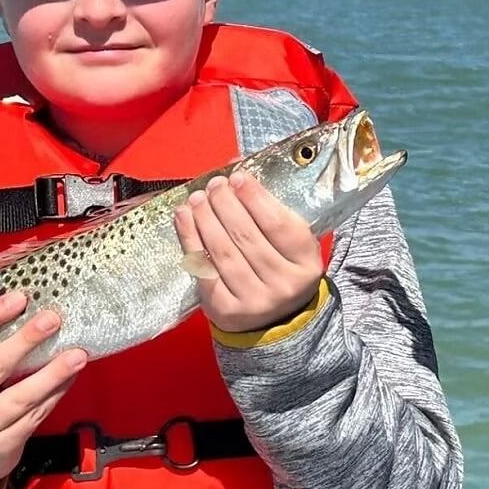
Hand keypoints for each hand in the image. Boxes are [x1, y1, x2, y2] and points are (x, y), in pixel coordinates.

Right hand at [0, 291, 86, 488]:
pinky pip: (35, 416)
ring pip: (22, 397)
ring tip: (78, 354)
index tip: (20, 297)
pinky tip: (71, 377)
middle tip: (53, 319)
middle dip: (26, 340)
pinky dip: (55, 394)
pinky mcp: (1, 447)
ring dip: (53, 374)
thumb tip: (32, 312)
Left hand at [174, 171, 322, 332]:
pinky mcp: (225, 309)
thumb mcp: (288, 244)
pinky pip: (203, 267)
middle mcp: (283, 284)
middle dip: (225, 203)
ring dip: (205, 218)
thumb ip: (268, 208)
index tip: (238, 177)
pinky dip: (190, 238)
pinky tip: (183, 217)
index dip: (255, 197)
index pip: (278, 225)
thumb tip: (236, 165)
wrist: (273, 323)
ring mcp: (254, 300)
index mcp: (305, 264)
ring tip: (196, 198)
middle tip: (214, 184)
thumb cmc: (278, 269)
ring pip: (223, 251)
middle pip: (247, 236)